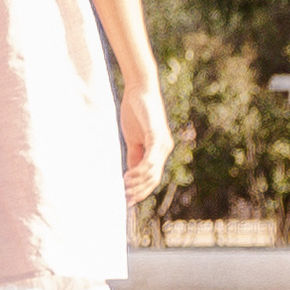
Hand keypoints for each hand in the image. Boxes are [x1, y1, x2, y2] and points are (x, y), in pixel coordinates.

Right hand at [122, 73, 172, 202]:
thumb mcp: (134, 139)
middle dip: (139, 191)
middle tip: (125, 199)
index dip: (142, 191)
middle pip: (154, 179)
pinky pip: (150, 159)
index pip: (153, 177)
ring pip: (152, 172)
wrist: (140, 89)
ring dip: (138, 183)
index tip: (128, 200)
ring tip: (124, 188)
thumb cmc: (136, 111)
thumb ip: (135, 155)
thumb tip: (131, 174)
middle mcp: (165, 149)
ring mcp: (162, 143)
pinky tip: (129, 176)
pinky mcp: (156, 136)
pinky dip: (139, 171)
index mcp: (160, 150)